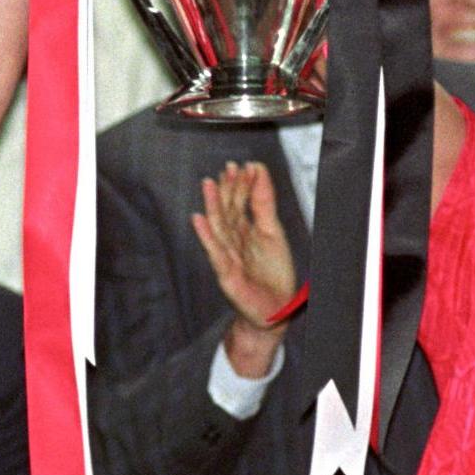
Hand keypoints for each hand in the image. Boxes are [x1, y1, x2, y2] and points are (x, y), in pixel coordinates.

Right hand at [191, 160, 298, 327]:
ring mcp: (227, 255)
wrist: (275, 308)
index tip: (245, 166)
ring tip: (209, 185)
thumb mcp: (273, 231)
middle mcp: (233, 240)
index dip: (242, 184)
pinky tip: (199, 220)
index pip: (241, 201)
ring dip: (213, 205)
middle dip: (228, 189)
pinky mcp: (225, 272)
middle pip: (228, 210)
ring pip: (218, 227)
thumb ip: (264, 202)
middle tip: (229, 168)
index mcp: (245, 229)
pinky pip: (215, 251)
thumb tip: (259, 172)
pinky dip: (206, 236)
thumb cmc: (273, 273)